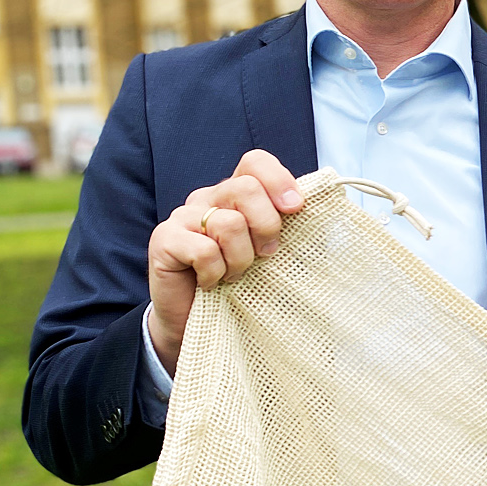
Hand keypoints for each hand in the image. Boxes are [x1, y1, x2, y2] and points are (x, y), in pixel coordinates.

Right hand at [146, 150, 302, 372]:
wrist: (199, 322)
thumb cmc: (244, 284)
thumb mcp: (276, 252)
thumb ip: (295, 227)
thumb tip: (322, 205)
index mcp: (236, 194)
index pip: (255, 162)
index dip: (278, 180)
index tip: (295, 209)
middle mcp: (208, 198)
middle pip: (245, 188)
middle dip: (266, 226)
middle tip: (264, 255)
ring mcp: (183, 217)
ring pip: (229, 224)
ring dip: (241, 260)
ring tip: (233, 275)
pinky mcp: (164, 240)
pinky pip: (205, 250)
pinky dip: (215, 274)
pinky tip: (209, 283)